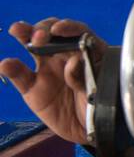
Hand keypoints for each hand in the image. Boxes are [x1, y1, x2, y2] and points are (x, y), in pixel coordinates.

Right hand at [1, 18, 101, 145]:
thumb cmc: (101, 102)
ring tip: (18, 30)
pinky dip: (10, 67)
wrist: (91, 128)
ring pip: (32, 47)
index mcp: (85, 52)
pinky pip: (19, 75)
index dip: (68, 27)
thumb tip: (73, 61)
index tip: (60, 29)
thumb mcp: (100, 87)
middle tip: (41, 35)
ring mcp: (46, 70)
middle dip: (44, 28)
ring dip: (24, 34)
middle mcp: (64, 56)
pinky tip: (6, 64)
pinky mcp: (32, 88)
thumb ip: (86, 74)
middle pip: (51, 34)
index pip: (77, 32)